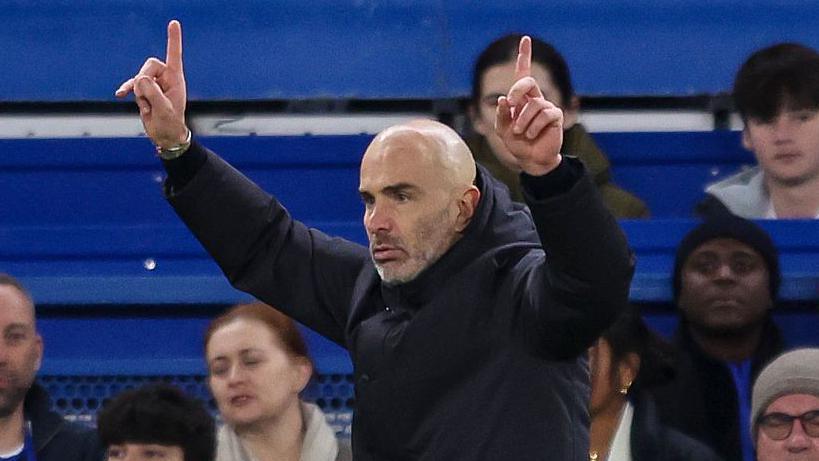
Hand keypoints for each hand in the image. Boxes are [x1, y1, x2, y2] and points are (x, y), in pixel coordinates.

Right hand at [115, 20, 188, 148]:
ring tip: (147, 108)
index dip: (173, 39)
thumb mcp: (163, 110)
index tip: (174, 23)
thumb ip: (153, 93)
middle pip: (149, 65)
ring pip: (138, 77)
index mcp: (176, 79)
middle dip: (144, 80)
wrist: (164, 136)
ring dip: (139, 93)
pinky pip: (131, 84)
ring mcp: (153, 84)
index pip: (174, 55)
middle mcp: (165, 78)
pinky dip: (127, 89)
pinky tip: (120, 94)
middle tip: (148, 99)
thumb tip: (140, 79)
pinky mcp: (144, 91)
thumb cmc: (170, 124)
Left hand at [494, 36, 562, 175]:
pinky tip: (532, 135)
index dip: (524, 56)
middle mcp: (535, 99)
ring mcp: (546, 107)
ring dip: (523, 121)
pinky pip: (544, 114)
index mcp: (521, 99)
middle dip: (517, 90)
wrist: (531, 159)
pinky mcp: (556, 116)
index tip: (525, 39)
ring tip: (522, 133)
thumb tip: (503, 99)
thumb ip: (501, 115)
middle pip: (528, 81)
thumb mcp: (503, 130)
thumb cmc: (517, 143)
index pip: (523, 74)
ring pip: (534, 104)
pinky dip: (534, 127)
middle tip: (510, 104)